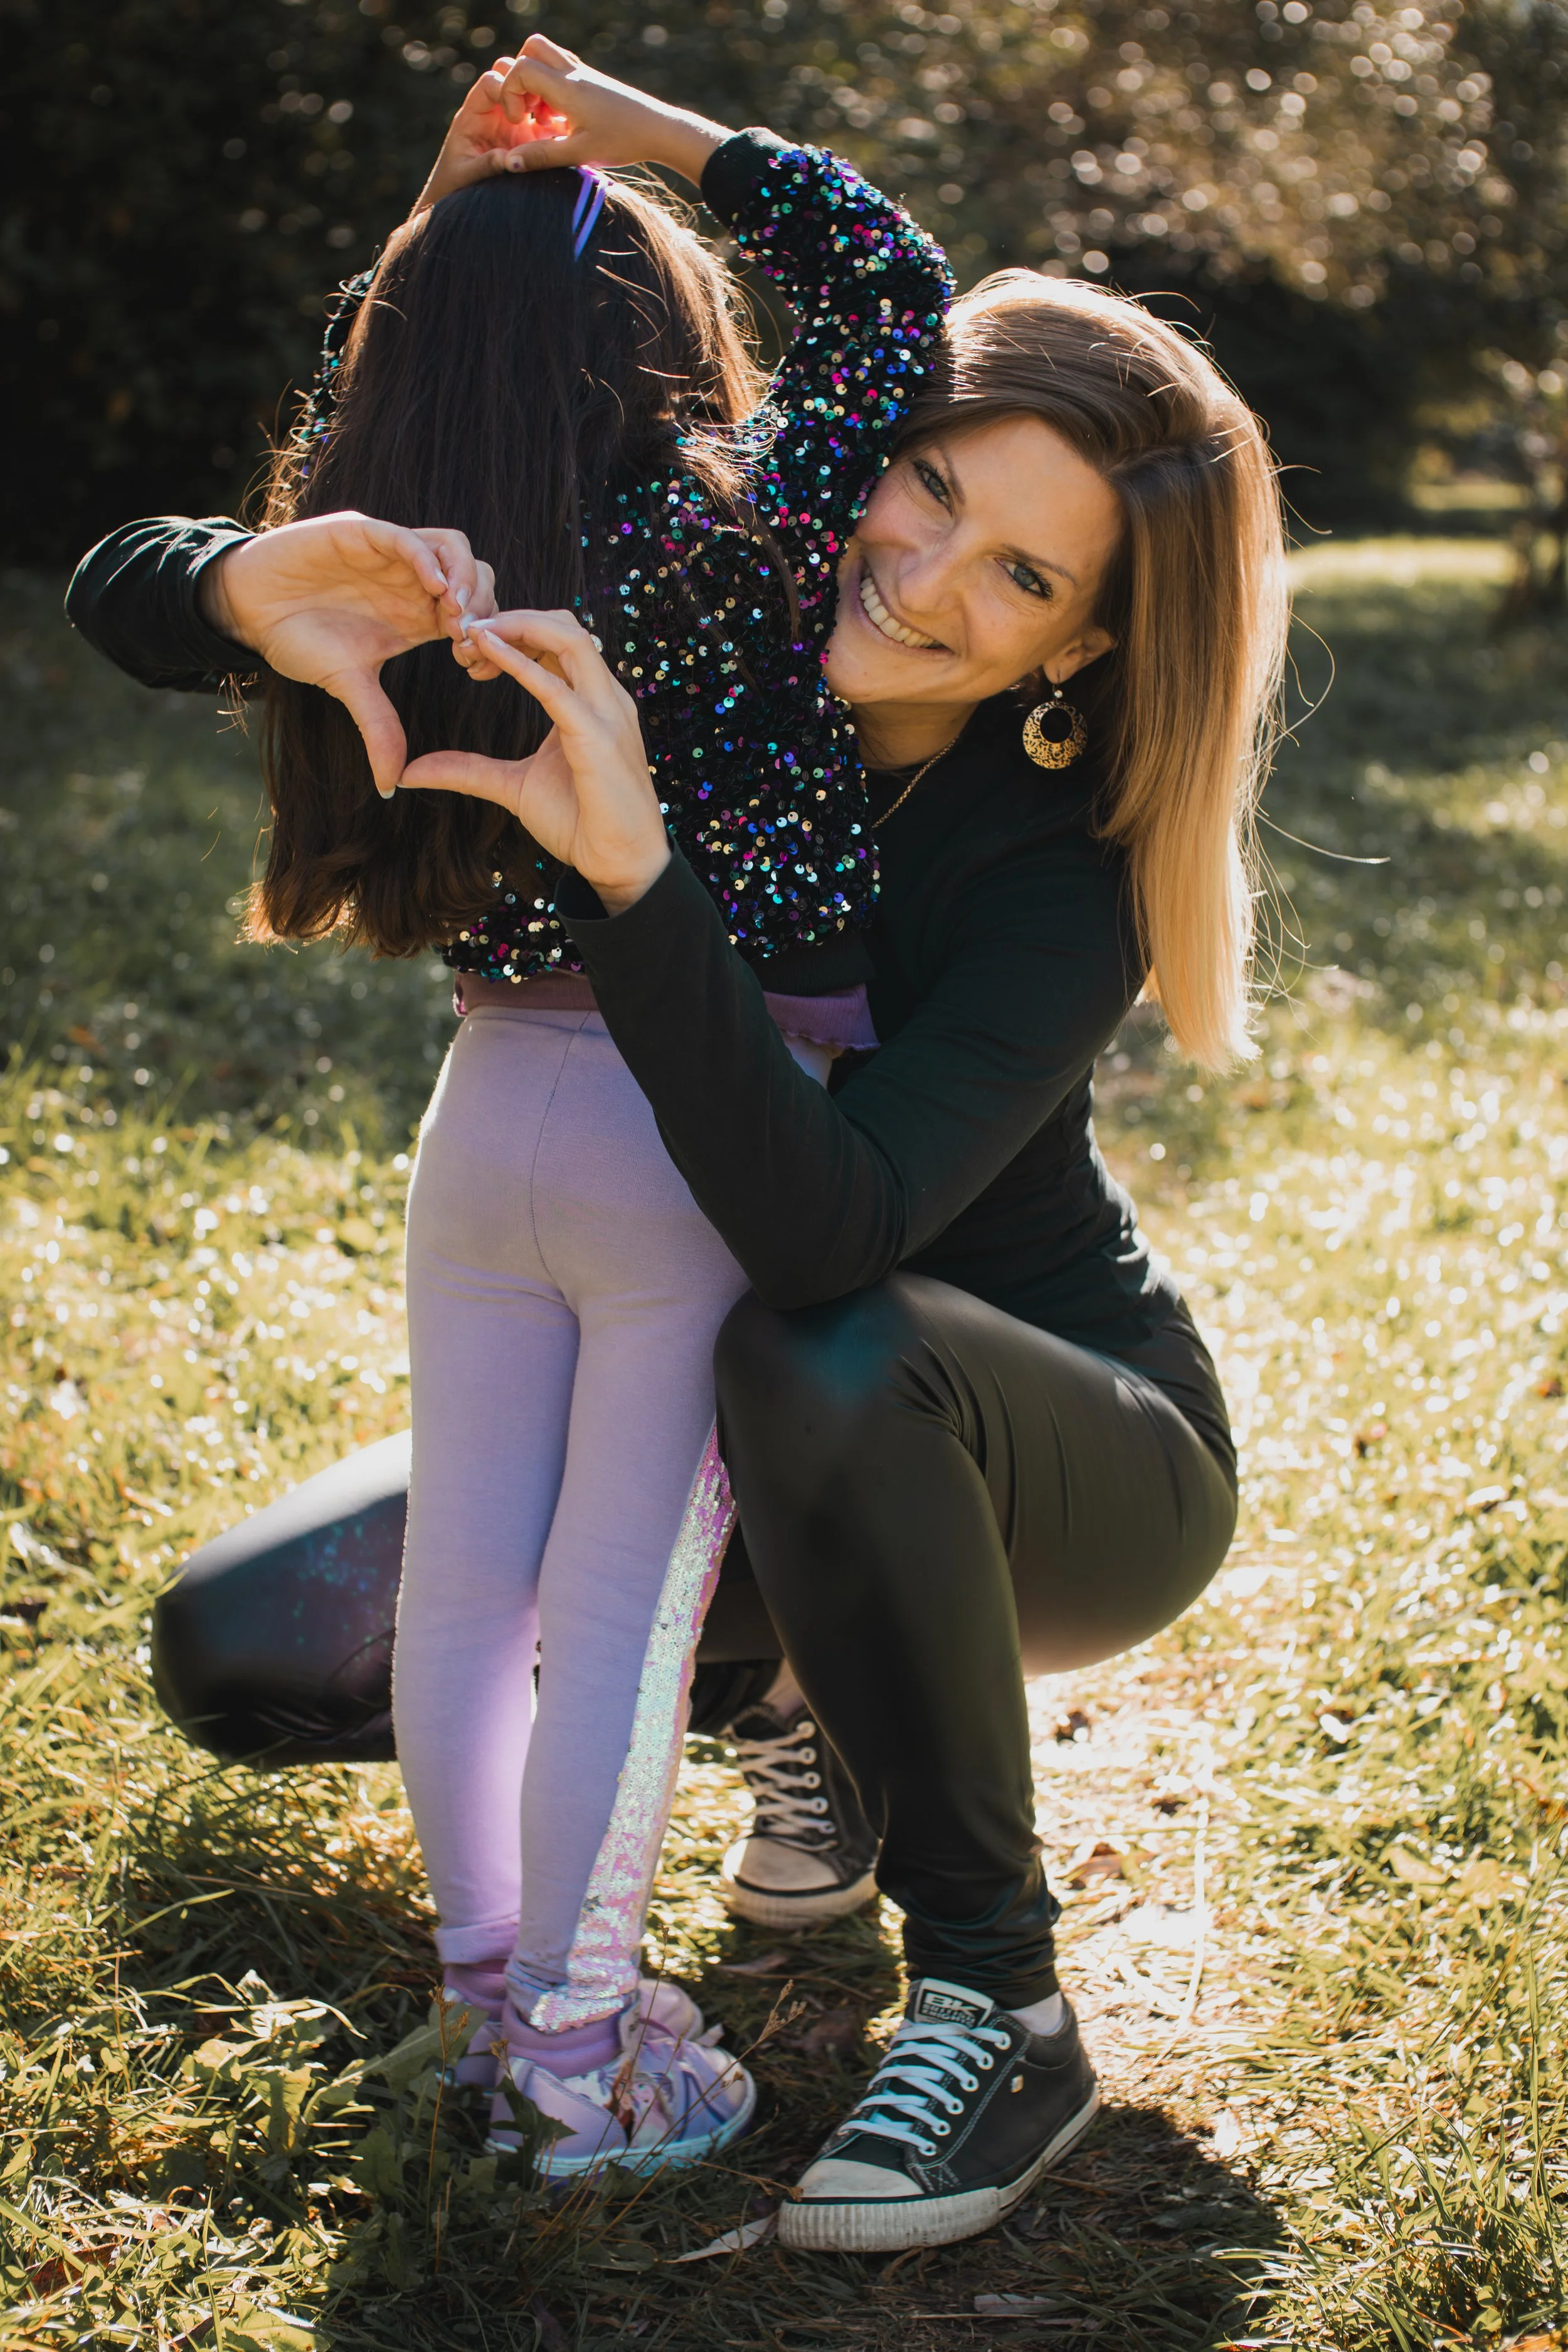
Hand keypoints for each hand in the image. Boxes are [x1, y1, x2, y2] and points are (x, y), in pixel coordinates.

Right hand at [202, 516, 495, 794]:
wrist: (248, 609)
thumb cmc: (298, 639)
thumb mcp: (348, 685)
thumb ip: (377, 727)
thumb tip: (389, 786)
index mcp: (419, 614)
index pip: (476, 616)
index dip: (486, 640)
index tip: (472, 669)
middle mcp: (412, 581)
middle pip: (477, 578)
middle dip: (485, 610)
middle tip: (468, 642)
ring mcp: (390, 554)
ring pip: (452, 549)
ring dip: (464, 580)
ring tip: (456, 614)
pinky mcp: (362, 534)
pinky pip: (406, 536)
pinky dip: (426, 558)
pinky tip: (434, 587)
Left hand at [399, 608, 670, 911]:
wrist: (618, 863)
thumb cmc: (578, 823)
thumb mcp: (512, 787)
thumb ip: (467, 770)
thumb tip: (410, 771)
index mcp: (588, 701)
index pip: (554, 641)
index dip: (511, 633)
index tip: (469, 650)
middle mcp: (603, 696)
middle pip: (563, 625)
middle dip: (511, 619)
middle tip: (463, 636)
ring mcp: (605, 711)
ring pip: (567, 636)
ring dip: (516, 626)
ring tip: (473, 634)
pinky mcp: (597, 735)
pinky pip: (555, 686)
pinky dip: (518, 661)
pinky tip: (485, 648)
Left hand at [411, 47, 574, 213]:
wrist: (460, 203)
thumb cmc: (455, 187)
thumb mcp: (466, 177)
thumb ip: (484, 165)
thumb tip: (507, 159)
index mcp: (474, 114)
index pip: (490, 83)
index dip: (506, 88)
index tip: (519, 114)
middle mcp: (494, 111)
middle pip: (511, 77)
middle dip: (527, 85)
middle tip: (540, 109)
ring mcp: (512, 122)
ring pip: (529, 92)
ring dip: (543, 98)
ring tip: (554, 119)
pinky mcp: (528, 137)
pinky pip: (543, 118)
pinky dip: (555, 119)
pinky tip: (566, 131)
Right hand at [416, 33, 727, 210]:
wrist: (660, 129)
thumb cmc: (623, 141)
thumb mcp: (580, 154)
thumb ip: (542, 156)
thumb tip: (508, 164)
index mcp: (566, 87)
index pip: (521, 69)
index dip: (510, 93)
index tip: (522, 122)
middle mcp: (574, 72)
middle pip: (532, 47)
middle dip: (519, 76)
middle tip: (529, 110)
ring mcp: (585, 73)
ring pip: (548, 55)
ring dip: (536, 81)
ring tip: (545, 118)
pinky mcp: (594, 81)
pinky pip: (563, 69)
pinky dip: (552, 86)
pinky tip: (561, 118)